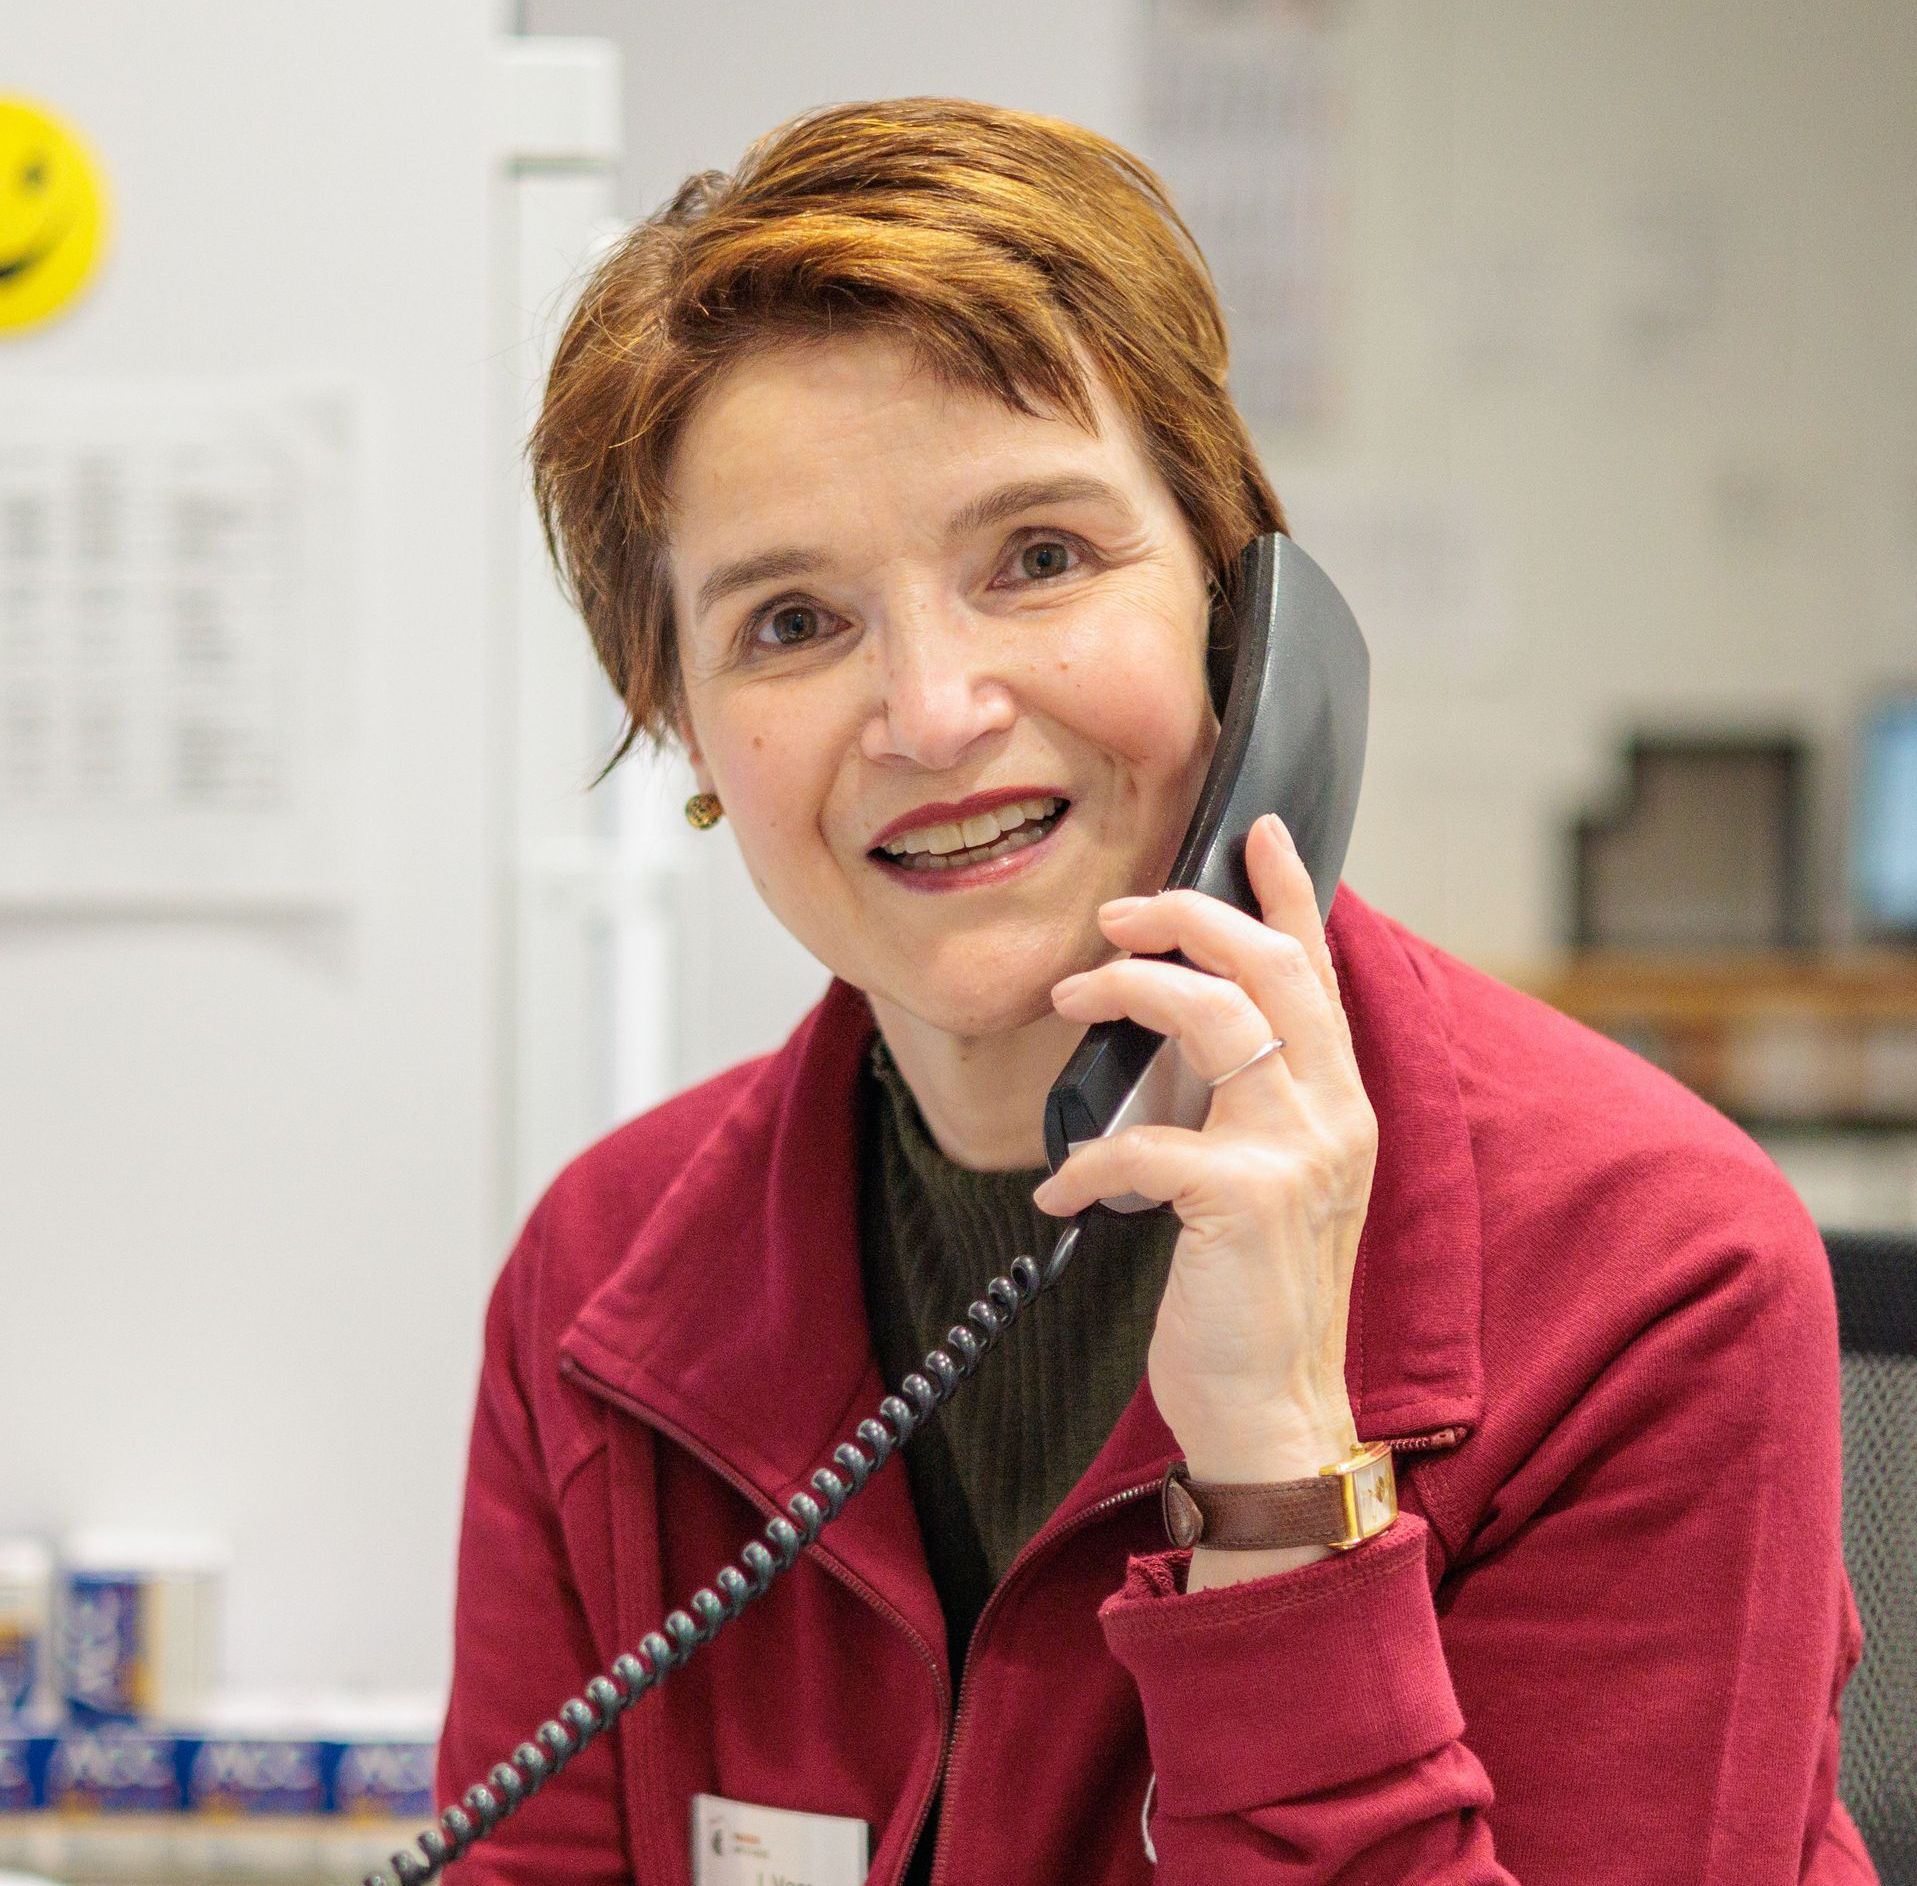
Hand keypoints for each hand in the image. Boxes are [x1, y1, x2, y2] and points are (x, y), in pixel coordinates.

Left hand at [1032, 814, 1377, 1492]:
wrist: (1274, 1413)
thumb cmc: (1257, 1295)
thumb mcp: (1270, 1181)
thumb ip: (1247, 1104)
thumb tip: (1175, 1027)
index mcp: (1341, 1103)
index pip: (1316, 974)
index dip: (1287, 894)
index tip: (1256, 830)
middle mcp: (1335, 1116)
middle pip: (1269, 969)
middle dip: (1188, 919)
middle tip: (1115, 916)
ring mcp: (1298, 1154)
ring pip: (1217, 1019)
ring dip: (1131, 993)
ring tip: (1072, 998)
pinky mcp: (1245, 1201)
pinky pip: (1145, 1141)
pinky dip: (1088, 1158)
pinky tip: (1059, 1193)